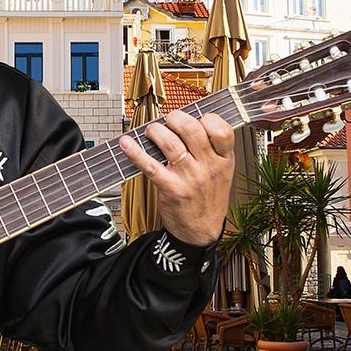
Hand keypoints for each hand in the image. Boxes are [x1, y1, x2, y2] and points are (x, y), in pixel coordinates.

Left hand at [118, 110, 234, 245]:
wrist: (201, 232)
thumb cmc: (208, 199)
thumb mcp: (222, 172)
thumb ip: (212, 149)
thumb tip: (189, 121)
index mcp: (224, 160)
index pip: (221, 128)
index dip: (205, 117)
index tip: (194, 118)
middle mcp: (209, 167)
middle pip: (191, 128)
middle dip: (173, 118)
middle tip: (167, 122)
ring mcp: (190, 178)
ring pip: (169, 142)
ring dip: (155, 131)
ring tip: (151, 133)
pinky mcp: (171, 189)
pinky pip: (150, 165)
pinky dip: (135, 152)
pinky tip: (126, 144)